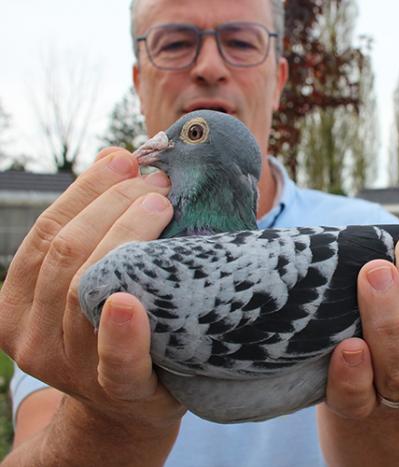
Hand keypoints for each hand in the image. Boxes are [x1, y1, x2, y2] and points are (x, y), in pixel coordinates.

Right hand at [0, 148, 183, 434]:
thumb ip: (95, 225)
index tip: (127, 160)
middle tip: (159, 182)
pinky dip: (122, 330)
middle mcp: (31, 335)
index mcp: (15, 304)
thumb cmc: (118, 327)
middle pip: (67, 253)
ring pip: (87, 288)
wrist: (131, 404)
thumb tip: (116, 157)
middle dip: (115, 205)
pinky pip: (116, 358)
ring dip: (126, 237)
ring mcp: (70, 366)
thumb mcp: (92, 278)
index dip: (87, 190)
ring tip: (163, 204)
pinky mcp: (117, 390)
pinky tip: (128, 302)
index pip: (48, 232)